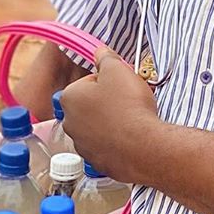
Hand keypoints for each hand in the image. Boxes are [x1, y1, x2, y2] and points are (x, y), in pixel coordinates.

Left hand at [58, 48, 160, 183]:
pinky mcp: (96, 162)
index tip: (121, 85)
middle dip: (106, 103)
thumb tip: (100, 51)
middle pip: (89, 106)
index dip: (107, 81)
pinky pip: (105, 147)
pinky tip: (131, 138)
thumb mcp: (119, 71)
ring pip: (96, 127)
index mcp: (70, 97)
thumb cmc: (129, 107)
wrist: (143, 146)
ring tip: (131, 121)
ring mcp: (82, 145)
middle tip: (127, 101)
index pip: (87, 82)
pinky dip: (116, 142)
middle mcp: (70, 123)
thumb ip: (106, 58)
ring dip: (110, 123)